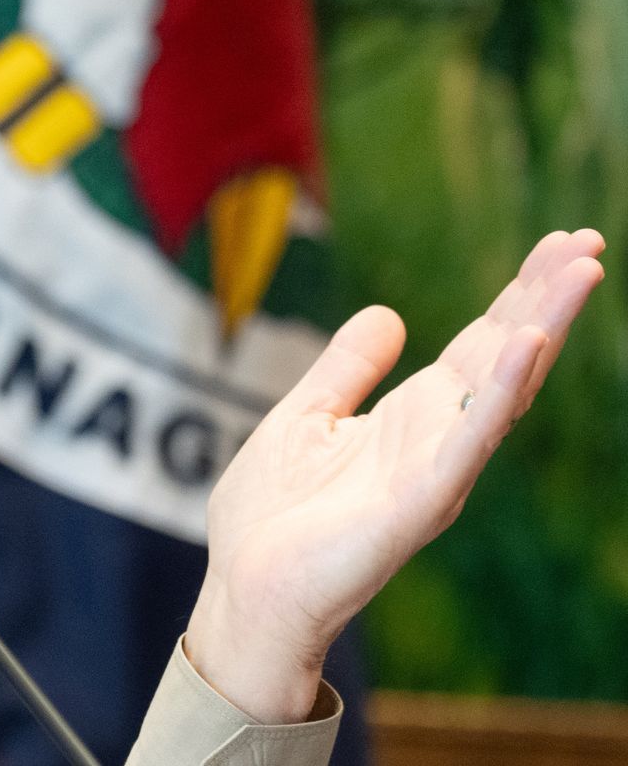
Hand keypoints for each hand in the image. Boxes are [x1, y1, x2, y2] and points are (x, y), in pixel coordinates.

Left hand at [186, 229, 604, 723]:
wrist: (244, 590)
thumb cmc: (271, 518)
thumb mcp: (305, 418)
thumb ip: (346, 369)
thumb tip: (388, 314)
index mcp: (410, 420)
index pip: (478, 346)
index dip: (516, 295)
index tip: (558, 244)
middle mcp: (435, 442)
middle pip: (503, 358)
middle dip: (545, 299)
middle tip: (588, 242)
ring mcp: (434, 473)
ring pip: (501, 390)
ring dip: (540, 330)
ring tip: (581, 274)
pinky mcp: (417, 504)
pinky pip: (467, 442)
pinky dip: (498, 393)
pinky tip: (526, 346)